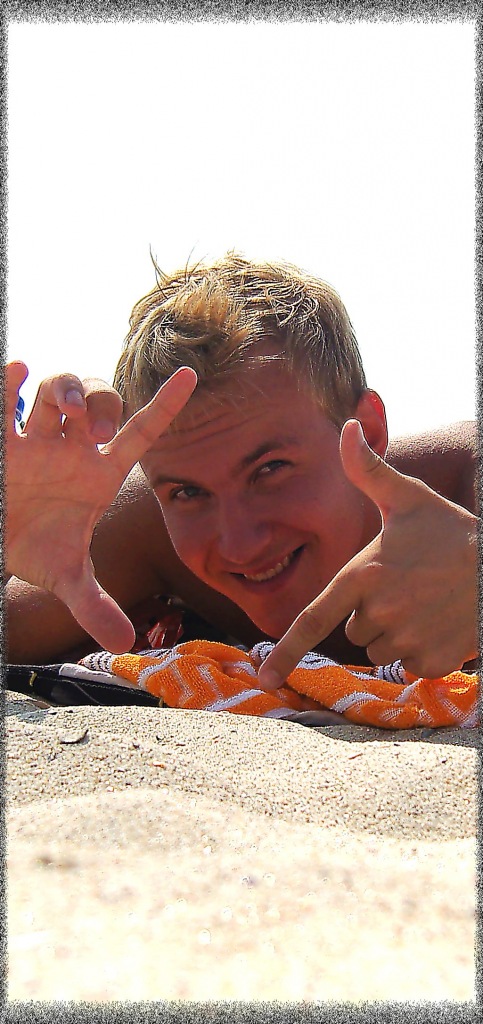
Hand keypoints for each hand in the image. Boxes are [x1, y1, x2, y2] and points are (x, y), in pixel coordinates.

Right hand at [5, 361, 196, 652]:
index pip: (141, 432)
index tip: (192, 375)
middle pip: (98, 398)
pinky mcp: (3, 442)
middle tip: (96, 425)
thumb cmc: (38, 548)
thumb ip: (96, 606)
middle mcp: (73, 447)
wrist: (1, 543)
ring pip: (57, 389)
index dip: (166, 404)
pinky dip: (8, 385)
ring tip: (64, 410)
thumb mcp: (69, 579)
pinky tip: (16, 369)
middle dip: (100, 399)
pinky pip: (7, 404)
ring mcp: (38, 439)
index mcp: (100, 471)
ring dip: (63, 389)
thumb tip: (126, 644)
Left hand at [258, 419, 477, 686]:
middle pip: (354, 629)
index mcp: (364, 574)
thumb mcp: (408, 497)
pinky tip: (439, 622)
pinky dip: (419, 650)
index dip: (286, 651)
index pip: (314, 618)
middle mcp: (381, 612)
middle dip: (372, 613)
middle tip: (406, 587)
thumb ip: (368, 469)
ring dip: (395, 632)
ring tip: (424, 602)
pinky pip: (408, 664)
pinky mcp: (432, 662)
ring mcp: (408, 640)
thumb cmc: (450, 531)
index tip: (265, 677)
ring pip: (379, 648)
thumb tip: (347, 426)